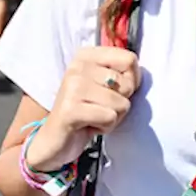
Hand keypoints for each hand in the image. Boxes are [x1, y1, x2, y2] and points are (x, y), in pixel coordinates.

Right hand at [25, 47, 139, 172]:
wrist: (55, 140)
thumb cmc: (86, 111)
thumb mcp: (103, 86)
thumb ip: (120, 74)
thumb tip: (140, 73)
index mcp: (86, 56)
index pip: (129, 59)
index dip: (132, 80)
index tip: (115, 91)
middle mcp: (77, 66)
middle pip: (127, 84)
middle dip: (121, 102)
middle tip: (100, 108)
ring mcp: (72, 87)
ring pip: (121, 103)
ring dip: (113, 117)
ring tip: (94, 117)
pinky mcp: (70, 109)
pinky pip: (110, 117)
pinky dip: (106, 127)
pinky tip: (89, 127)